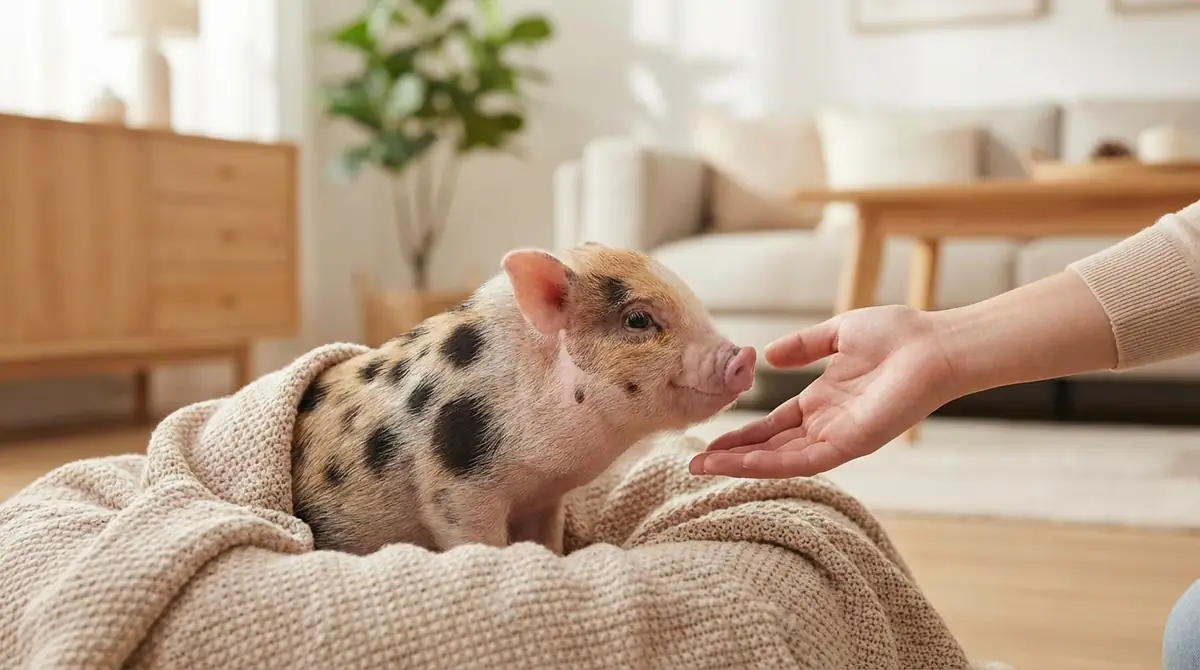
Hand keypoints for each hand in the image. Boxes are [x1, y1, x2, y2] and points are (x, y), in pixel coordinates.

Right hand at [689, 305, 959, 478]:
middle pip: (771, 448)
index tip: (710, 440)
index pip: (774, 426)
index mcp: (823, 402)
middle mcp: (828, 426)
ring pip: (781, 460)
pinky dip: (771, 464)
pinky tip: (742, 463)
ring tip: (706, 467)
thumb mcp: (839, 333)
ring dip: (743, 465)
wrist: (936, 344)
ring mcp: (839, 438)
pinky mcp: (851, 444)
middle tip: (695, 464)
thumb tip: (769, 356)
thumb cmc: (900, 335)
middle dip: (733, 458)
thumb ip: (804, 346)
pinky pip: (804, 461)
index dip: (742, 435)